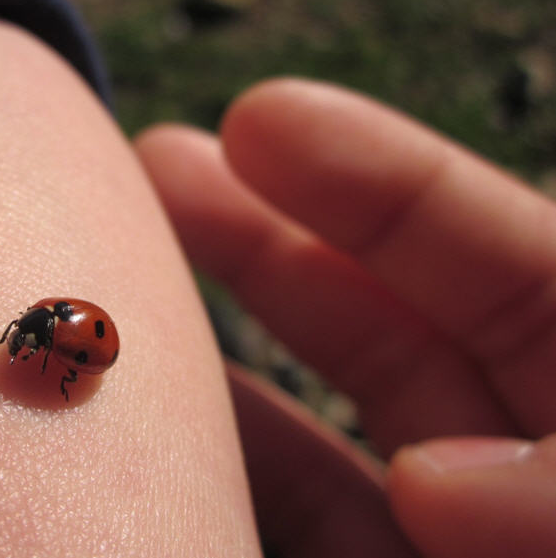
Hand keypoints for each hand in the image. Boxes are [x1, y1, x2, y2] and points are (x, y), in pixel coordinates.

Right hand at [135, 78, 555, 557]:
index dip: (390, 184)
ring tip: (121, 282)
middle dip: (272, 242)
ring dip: (221, 356)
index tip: (260, 121)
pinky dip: (221, 476)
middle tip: (157, 166)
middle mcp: (524, 494)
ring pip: (329, 437)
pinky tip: (151, 426)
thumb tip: (431, 474)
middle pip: (395, 335)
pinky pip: (299, 527)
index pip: (520, 271)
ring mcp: (441, 555)